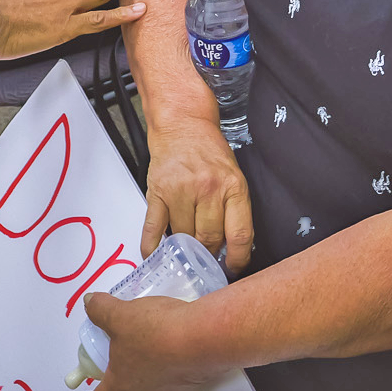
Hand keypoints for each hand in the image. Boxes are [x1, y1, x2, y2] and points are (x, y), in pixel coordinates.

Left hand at [77, 292, 228, 390]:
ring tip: (153, 332)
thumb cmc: (154, 332)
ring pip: (154, 379)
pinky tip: (176, 334)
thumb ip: (101, 309)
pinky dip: (173, 357)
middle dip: (124, 367)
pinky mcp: (195, 381)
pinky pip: (177, 371)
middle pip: (128, 388)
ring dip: (150, 361)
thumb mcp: (120, 314)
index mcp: (122, 385)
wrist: (203, 337)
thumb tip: (89, 303)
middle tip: (125, 342)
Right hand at [142, 117, 253, 271]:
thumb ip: (233, 209)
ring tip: (184, 247)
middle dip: (208, 252)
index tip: (232, 267)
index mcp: (232, 186)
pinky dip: (152, 246)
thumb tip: (229, 248)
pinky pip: (154, 228)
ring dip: (184, 247)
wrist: (182, 123)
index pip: (239, 234)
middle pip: (209, 238)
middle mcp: (208, 188)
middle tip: (205, 255)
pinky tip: (154, 255)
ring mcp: (181, 190)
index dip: (237, 259)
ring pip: (184, 236)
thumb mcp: (232, 175)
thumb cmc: (208, 150)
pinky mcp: (158, 191)